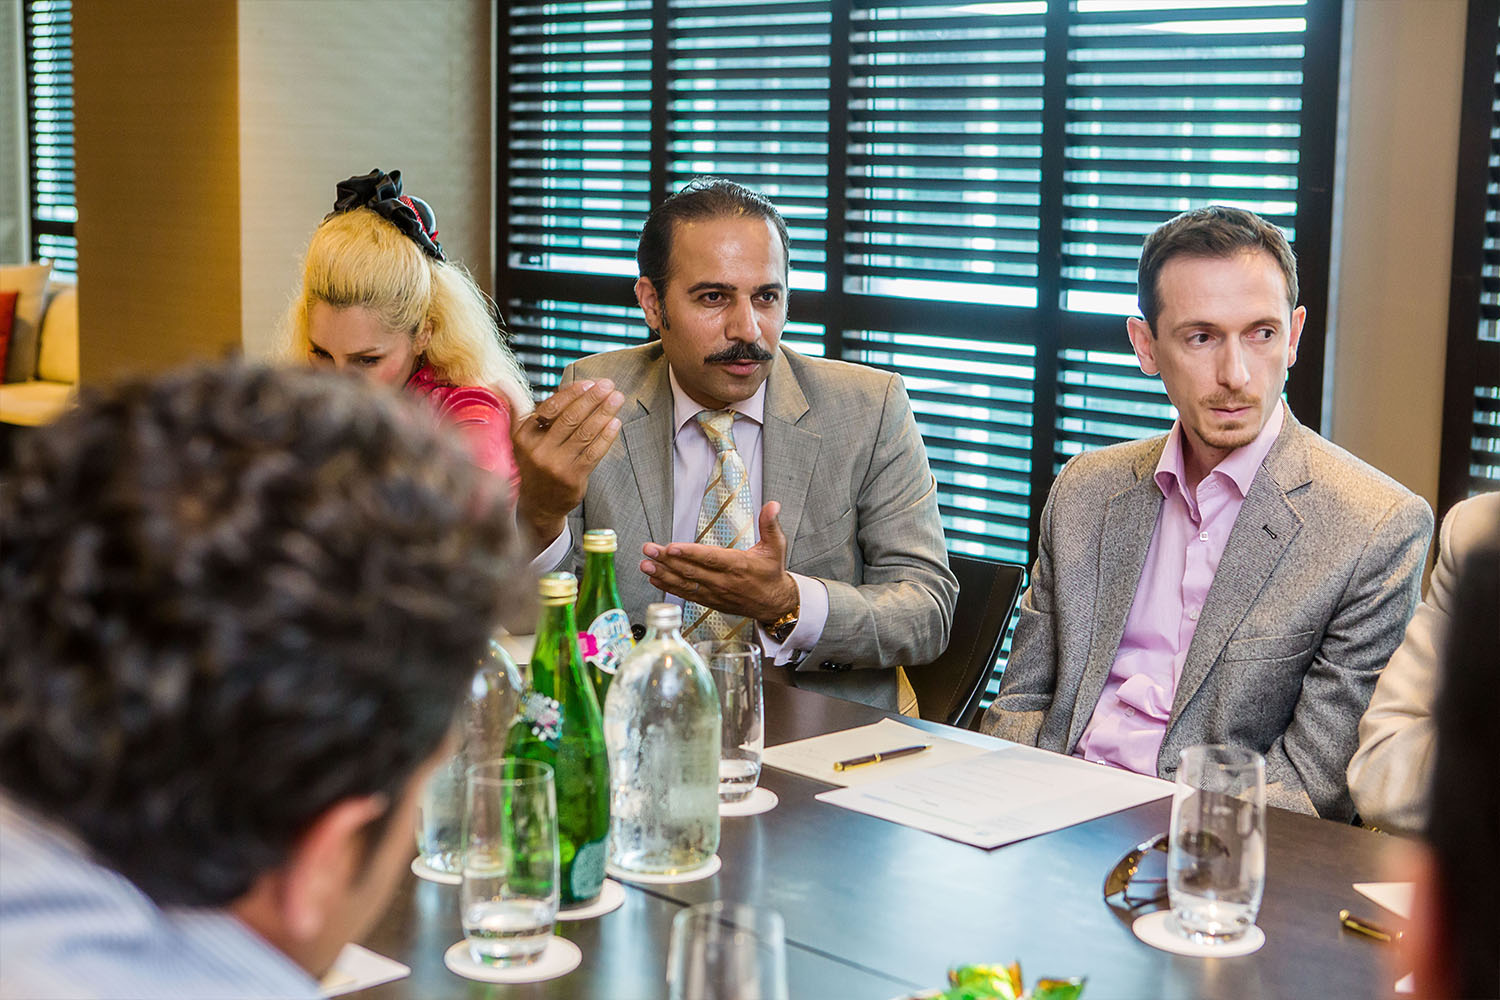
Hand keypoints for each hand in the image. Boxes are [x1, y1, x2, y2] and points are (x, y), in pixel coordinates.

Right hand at [513, 379, 623, 549]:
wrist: (538, 505)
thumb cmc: (533, 463)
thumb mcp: (520, 439)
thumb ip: (517, 409)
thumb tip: (501, 382)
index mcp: (523, 436)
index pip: (551, 408)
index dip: (572, 393)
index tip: (589, 382)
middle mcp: (538, 451)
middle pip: (570, 418)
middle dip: (592, 399)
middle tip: (609, 385)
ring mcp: (556, 465)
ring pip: (584, 433)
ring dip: (603, 413)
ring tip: (617, 398)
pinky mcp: (573, 478)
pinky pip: (593, 453)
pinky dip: (606, 437)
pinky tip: (615, 423)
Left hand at [640, 502, 798, 622]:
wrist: (774, 604)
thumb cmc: (772, 573)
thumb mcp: (776, 547)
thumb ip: (770, 525)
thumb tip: (773, 506)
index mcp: (739, 565)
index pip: (711, 559)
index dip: (690, 553)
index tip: (672, 547)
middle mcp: (724, 581)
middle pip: (691, 571)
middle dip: (667, 560)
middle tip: (649, 551)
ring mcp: (715, 593)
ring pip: (685, 584)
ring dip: (663, 574)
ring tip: (645, 565)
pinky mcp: (710, 601)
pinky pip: (686, 594)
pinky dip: (669, 587)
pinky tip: (654, 579)